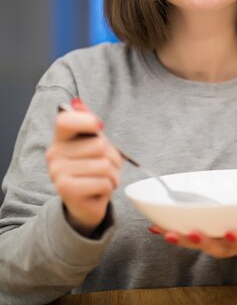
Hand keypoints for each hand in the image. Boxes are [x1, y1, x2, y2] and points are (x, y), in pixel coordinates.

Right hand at [46, 98, 121, 235]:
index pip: (66, 120)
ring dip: (113, 175)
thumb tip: (77, 102)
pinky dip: (109, 187)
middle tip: (106, 167)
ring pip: (104, 165)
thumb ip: (86, 122)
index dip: (87, 120)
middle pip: (99, 145)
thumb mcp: (91, 143)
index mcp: (60, 138)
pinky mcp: (67, 190)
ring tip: (104, 179)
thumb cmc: (91, 168)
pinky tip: (100, 190)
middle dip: (113, 158)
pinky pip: (103, 182)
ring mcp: (58, 172)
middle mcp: (54, 154)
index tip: (99, 127)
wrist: (85, 202)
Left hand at [148, 211, 236, 257]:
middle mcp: (230, 244)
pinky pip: (184, 234)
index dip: (236, 239)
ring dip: (180, 238)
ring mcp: (215, 240)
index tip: (230, 230)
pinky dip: (169, 230)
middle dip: (202, 241)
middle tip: (191, 233)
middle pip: (215, 246)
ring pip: (197, 242)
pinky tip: (153, 227)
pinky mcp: (202, 234)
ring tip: (164, 232)